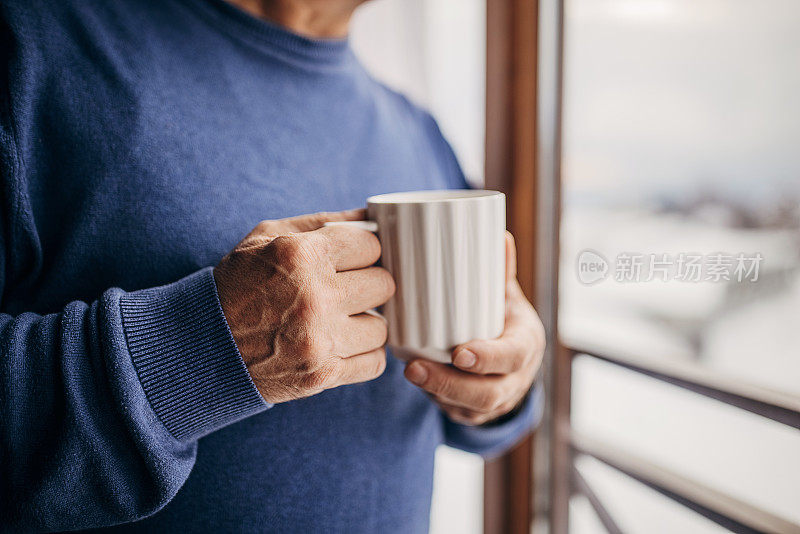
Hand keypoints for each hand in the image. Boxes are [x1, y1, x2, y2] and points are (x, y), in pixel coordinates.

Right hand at [213, 210, 395, 403]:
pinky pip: (375, 362)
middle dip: (367, 285)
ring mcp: (320, 340)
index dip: (362, 253)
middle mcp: (315, 296)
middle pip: (384, 284)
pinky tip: (341, 345)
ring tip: (340, 320)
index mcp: (301, 255)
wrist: (203, 346)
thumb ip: (322, 222)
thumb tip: (371, 216)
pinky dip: (363, 354)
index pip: (372, 246)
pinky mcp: (322, 375)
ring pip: (382, 326)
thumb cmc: (238, 284)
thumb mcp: (267, 237)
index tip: (351, 260)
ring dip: (365, 323)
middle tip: (346, 290)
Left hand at [403, 233, 544, 424]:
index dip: (488, 358)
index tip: (459, 352)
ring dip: (438, 393)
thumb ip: (499, 271)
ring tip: (409, 372)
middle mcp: (516, 377)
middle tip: (413, 367)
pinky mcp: (478, 413)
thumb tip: (499, 234)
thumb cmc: (503, 318)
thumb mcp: (506, 296)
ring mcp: (499, 401)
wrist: (514, 358)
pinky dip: (438, 401)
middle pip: (489, 393)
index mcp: (526, 343)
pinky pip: (459, 415)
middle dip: (449, 383)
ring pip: (470, 409)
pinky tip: (418, 384)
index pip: (513, 356)